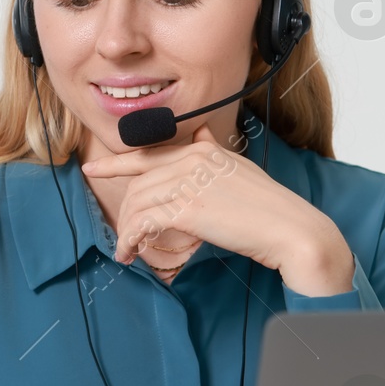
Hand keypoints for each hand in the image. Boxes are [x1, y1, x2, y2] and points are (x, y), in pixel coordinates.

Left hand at [81, 124, 355, 296]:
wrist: (290, 229)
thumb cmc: (269, 207)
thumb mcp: (239, 169)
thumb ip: (215, 153)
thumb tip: (202, 132)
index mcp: (203, 149)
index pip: (150, 152)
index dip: (117, 163)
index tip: (94, 170)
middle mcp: (192, 159)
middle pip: (139, 182)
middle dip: (125, 210)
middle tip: (123, 234)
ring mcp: (188, 182)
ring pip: (137, 203)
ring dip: (127, 229)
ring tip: (127, 250)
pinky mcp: (186, 208)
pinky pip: (143, 222)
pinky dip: (131, 239)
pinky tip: (131, 253)